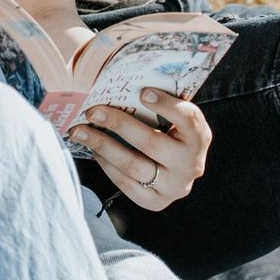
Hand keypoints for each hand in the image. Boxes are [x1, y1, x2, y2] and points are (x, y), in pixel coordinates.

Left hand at [68, 88, 211, 211]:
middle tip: (92, 111)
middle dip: (118, 124)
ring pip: (134, 165)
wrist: (178, 169)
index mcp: (199, 136)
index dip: (166, 105)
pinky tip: (94, 149)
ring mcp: (174, 187)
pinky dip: (107, 165)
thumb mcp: (174, 114)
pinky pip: (127, 184)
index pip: (188, 118)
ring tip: (80, 131)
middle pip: (151, 142)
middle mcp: (191, 164)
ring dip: (102, 145)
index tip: (142, 91)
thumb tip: (122, 77)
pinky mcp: (156, 202)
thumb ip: (158, 99)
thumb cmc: (170, 130)